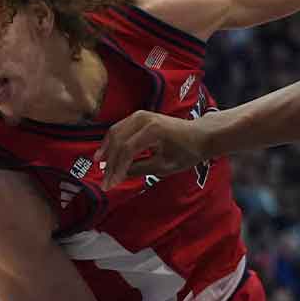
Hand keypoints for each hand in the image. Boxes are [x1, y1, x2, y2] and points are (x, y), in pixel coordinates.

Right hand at [95, 109, 211, 184]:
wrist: (199, 135)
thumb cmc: (187, 152)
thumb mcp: (165, 166)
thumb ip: (141, 169)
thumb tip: (119, 175)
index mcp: (153, 130)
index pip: (127, 151)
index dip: (117, 169)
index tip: (111, 185)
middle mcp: (144, 119)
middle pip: (119, 141)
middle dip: (110, 163)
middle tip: (105, 181)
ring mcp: (140, 115)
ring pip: (115, 132)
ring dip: (107, 150)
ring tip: (100, 166)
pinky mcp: (139, 117)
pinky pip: (120, 128)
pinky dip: (112, 142)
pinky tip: (106, 154)